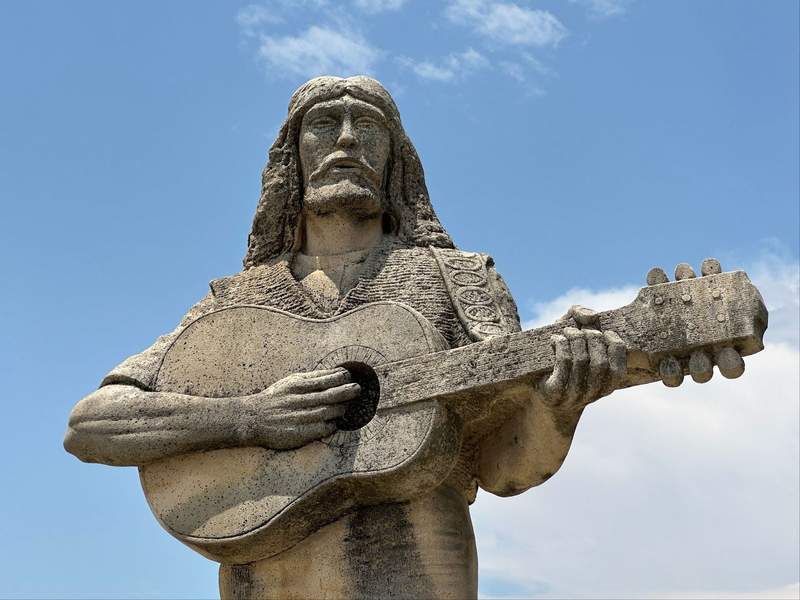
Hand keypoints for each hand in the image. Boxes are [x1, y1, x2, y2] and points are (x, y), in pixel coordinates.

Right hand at [239, 367, 359, 449]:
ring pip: (329, 411)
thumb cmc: (276, 398)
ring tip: (347, 406)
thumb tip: (336, 373)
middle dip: (347, 391)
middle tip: (357, 389)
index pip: (325, 378)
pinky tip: (334, 422)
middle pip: (330, 395)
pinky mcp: (300, 433)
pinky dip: (332, 424)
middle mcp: (299, 400)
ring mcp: (300, 417)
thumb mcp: (290, 382)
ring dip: (341, 408)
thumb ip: (311, 378)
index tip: (349, 376)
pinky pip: (323, 428)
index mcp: (297, 385)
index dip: (340, 377)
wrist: (253, 419)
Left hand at [537, 305, 626, 411]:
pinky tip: (555, 339)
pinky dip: (562, 345)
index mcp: (605, 386)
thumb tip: (591, 316)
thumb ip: (582, 317)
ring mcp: (573, 395)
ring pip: (581, 361)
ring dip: (575, 339)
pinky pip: (563, 363)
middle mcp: (592, 394)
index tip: (605, 332)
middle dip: (592, 339)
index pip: (619, 369)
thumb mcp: (573, 336)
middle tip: (580, 329)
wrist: (536, 389)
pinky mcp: (554, 391)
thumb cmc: (560, 358)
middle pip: (600, 363)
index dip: (615, 346)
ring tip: (566, 331)